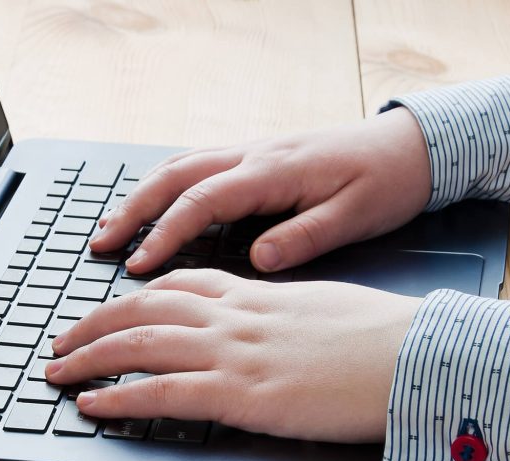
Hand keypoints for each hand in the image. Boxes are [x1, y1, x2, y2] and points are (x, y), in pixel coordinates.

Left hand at [47, 269, 421, 442]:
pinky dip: (118, 396)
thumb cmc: (378, 336)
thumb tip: (257, 326)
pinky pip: (161, 392)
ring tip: (56, 371)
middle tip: (62, 340)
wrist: (414, 355)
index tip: (106, 309)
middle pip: (143, 308)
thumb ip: (274, 312)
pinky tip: (91, 403)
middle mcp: (234, 316)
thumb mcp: (317, 308)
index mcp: (254, 294)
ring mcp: (234, 352)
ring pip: (140, 344)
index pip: (176, 286)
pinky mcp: (242, 394)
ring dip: (89, 356)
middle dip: (92, 324)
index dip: (131, 298)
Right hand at [91, 107, 430, 274]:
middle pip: (174, 176)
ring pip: (179, 166)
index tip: (138, 265)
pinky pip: (196, 168)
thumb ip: (304, 238)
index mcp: (272, 171)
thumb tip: (259, 260)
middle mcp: (253, 155)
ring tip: (110, 227)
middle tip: (99, 243)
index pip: (202, 201)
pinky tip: (152, 207)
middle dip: (132, 209)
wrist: (410, 146)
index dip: (165, 233)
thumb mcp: (355, 217)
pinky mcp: (254, 158)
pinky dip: (164, 188)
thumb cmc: (385, 182)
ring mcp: (250, 152)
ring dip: (140, 195)